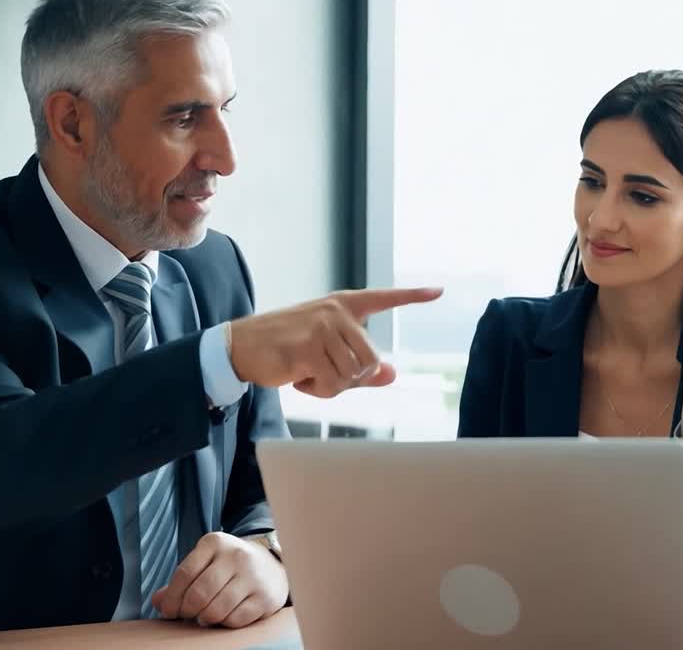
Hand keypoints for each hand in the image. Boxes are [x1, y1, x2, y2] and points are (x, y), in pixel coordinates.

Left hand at [151, 532, 288, 627]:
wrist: (272, 564)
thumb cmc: (230, 566)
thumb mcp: (205, 563)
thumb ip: (181, 581)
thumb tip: (158, 601)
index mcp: (216, 543)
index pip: (184, 573)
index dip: (172, 597)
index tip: (169, 610)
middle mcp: (236, 556)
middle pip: (199, 593)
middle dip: (187, 610)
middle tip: (187, 615)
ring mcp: (253, 577)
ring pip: (216, 609)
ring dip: (205, 618)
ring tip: (204, 616)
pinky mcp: (265, 597)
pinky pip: (235, 620)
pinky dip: (224, 623)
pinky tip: (224, 616)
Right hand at [229, 287, 442, 397]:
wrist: (243, 346)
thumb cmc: (287, 349)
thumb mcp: (327, 354)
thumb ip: (361, 366)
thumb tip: (391, 374)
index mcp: (344, 307)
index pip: (384, 299)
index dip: (413, 297)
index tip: (439, 291)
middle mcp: (337, 312)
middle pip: (370, 360)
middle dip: (350, 377)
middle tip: (321, 372)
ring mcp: (323, 327)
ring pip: (352, 375)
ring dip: (330, 385)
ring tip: (306, 371)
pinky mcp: (308, 347)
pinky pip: (332, 384)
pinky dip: (316, 390)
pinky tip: (297, 377)